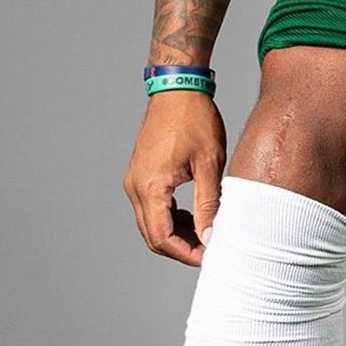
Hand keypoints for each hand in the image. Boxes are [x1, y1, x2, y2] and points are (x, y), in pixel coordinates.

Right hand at [124, 91, 226, 265]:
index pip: (162, 237)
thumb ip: (208, 203)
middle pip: (153, 235)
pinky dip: (169, 217)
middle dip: (181, 247)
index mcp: (151, 187)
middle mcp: (136, 187)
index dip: (185, 253)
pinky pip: (150, 207)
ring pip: (150, 223)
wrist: (178, 88)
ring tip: (205, 232)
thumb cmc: (195, 119)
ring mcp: (135, 180)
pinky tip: (192, 214)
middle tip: (210, 249)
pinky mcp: (140, 174)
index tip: (209, 256)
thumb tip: (211, 236)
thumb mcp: (209, 163)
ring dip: (175, 234)